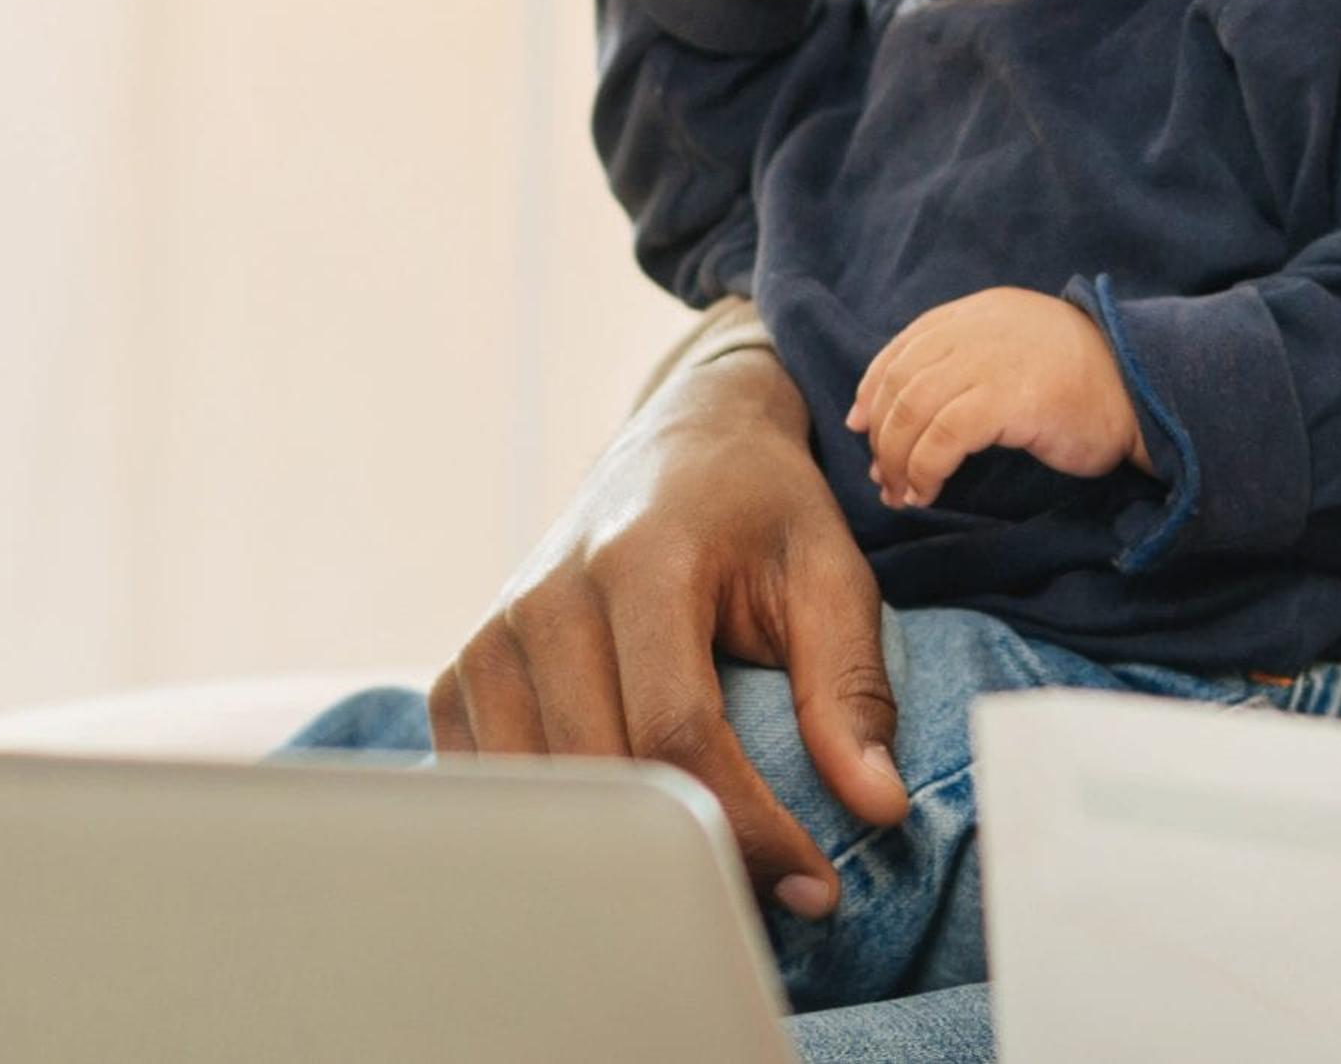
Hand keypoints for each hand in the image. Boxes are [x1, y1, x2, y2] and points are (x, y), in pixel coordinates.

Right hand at [431, 342, 906, 915]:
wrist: (682, 442)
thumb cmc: (763, 512)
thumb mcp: (831, 573)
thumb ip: (850, 687)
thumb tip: (877, 807)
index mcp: (642, 559)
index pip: (677, 731)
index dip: (744, 827)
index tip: (812, 883)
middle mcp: (548, 595)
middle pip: (602, 773)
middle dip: (690, 856)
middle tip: (767, 899)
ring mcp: (493, 635)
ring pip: (541, 795)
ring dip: (620, 854)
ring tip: (703, 878)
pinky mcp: (463, 672)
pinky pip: (492, 788)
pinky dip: (554, 831)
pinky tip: (621, 841)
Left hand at [848, 288, 1146, 508]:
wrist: (1147, 393)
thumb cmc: (1087, 385)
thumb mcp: (1021, 354)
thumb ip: (971, 363)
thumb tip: (902, 412)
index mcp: (982, 312)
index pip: (905, 346)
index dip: (874, 389)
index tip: (863, 427)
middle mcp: (980, 328)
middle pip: (901, 381)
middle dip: (882, 434)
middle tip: (884, 477)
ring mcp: (993, 359)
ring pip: (912, 410)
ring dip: (897, 459)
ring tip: (903, 493)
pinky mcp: (1008, 397)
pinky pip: (941, 436)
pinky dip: (924, 468)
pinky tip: (927, 491)